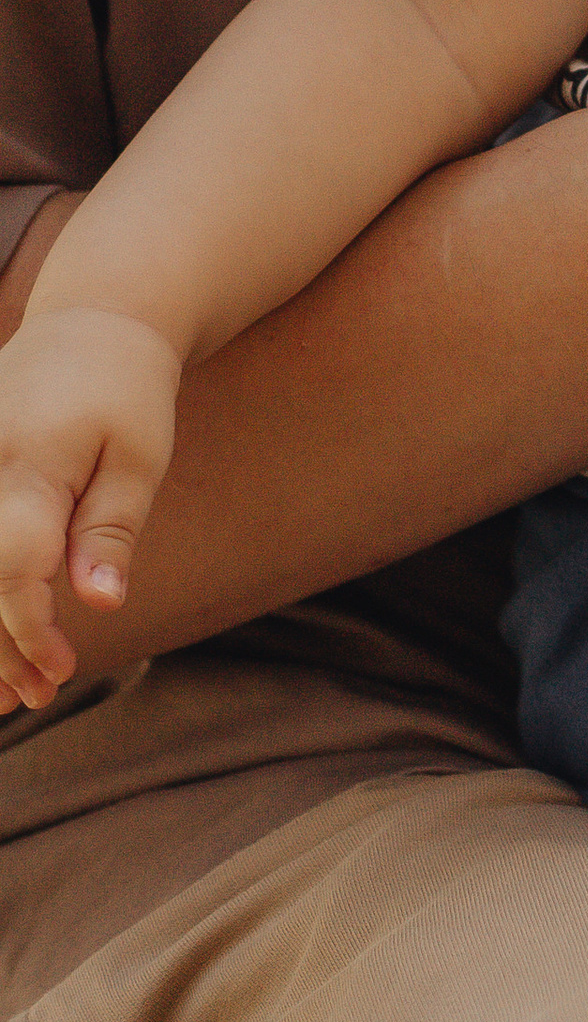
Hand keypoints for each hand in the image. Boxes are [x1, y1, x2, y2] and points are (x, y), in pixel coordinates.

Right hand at [0, 302, 181, 707]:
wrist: (89, 324)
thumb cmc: (126, 390)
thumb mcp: (140, 456)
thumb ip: (112, 529)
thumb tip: (103, 602)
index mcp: (27, 464)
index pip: (13, 568)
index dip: (30, 630)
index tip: (61, 671)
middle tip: (36, 697)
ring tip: (7, 693)